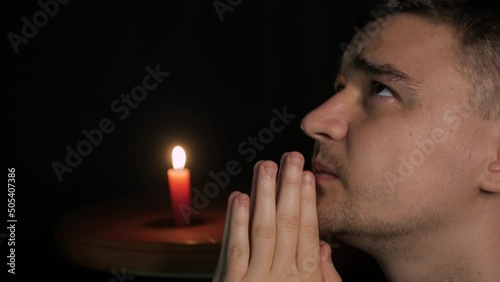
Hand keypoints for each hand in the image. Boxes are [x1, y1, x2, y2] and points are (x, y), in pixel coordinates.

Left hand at [213, 151, 341, 281]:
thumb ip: (321, 274)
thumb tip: (324, 244)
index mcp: (305, 277)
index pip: (307, 231)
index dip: (308, 201)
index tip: (307, 175)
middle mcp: (283, 276)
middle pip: (287, 223)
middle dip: (290, 187)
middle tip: (291, 157)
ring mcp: (256, 280)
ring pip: (263, 230)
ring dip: (265, 194)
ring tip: (266, 166)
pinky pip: (236, 249)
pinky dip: (237, 222)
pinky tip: (240, 197)